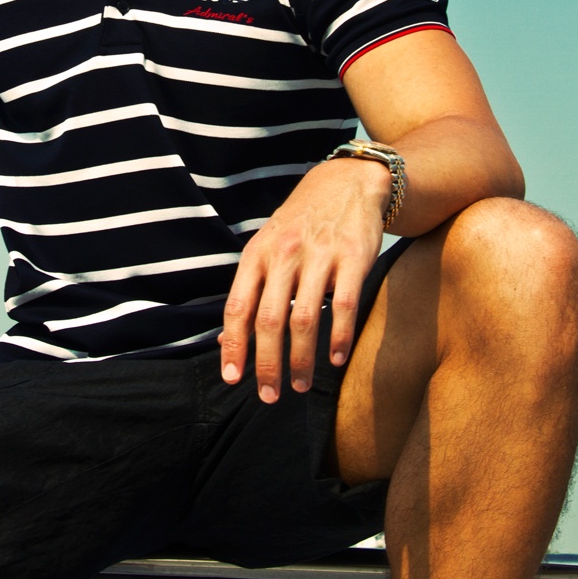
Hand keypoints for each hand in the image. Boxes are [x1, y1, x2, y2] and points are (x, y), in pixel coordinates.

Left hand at [219, 158, 390, 401]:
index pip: (238, 306)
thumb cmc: (299, 225)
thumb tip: (224, 343)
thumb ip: (249, 293)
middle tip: (269, 395)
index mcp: (256, 254)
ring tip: (300, 385)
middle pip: (269, 319)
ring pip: (305, 317)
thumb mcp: (265, 249)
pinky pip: (344, 304)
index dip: (233, 345)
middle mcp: (283, 254)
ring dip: (301, 359)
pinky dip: (339, 336)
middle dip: (267, 363)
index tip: (233, 378)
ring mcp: (319, 254)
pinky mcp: (353, 256)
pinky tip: (336, 359)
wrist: (345, 183)